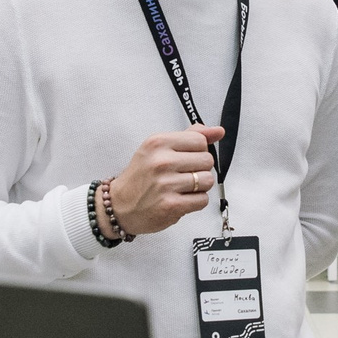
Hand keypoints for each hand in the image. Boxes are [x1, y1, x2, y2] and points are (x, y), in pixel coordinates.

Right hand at [106, 126, 223, 236]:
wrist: (119, 206)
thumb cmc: (141, 177)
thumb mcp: (158, 149)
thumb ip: (189, 137)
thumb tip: (218, 131)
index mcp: (158, 143)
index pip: (200, 140)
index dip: (198, 151)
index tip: (186, 158)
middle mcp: (161, 161)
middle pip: (207, 160)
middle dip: (200, 169)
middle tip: (183, 175)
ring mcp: (165, 184)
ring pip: (208, 180)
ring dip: (200, 187)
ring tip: (182, 188)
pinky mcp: (171, 205)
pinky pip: (202, 200)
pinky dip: (196, 201)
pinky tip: (181, 199)